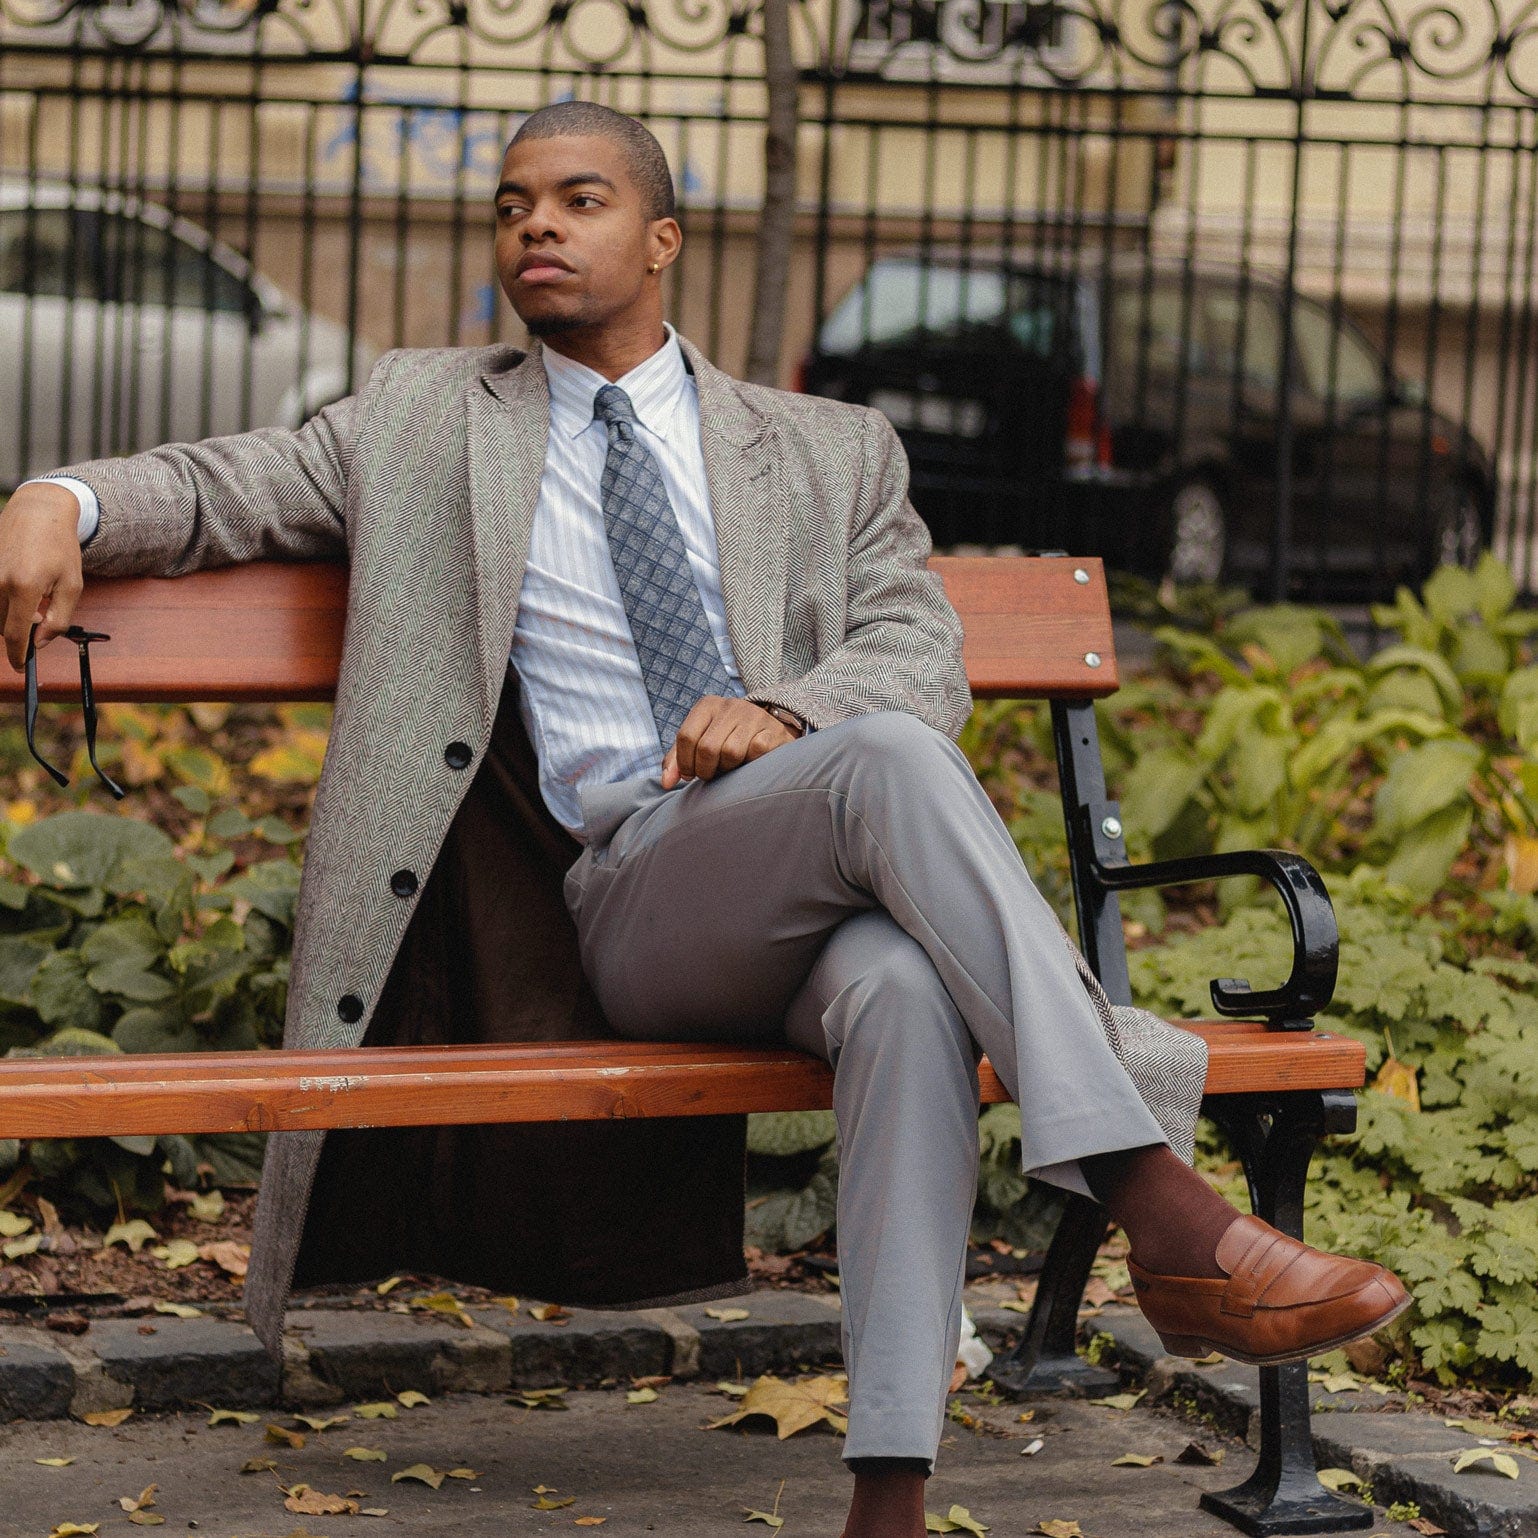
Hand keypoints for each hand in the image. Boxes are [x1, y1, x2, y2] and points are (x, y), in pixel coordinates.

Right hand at [0, 483, 84, 670]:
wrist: (38, 513)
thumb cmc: (60, 548)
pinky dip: (4, 602)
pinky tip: (20, 588)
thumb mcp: (72, 586)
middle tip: (42, 615)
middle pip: (3, 626)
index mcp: (24, 587)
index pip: (15, 634)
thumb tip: (40, 643)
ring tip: (35, 599)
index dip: (18, 656)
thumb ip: (59, 620)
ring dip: (12, 616)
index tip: (22, 667)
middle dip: (22, 630)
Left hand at [661, 696, 799, 788]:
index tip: (691, 774)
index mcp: (708, 705)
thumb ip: (679, 759)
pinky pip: (754, 753)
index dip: (685, 763)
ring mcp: (753, 716)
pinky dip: (749, 764)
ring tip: (731, 766)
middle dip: (706, 770)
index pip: (686, 736)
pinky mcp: (772, 730)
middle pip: (706, 748)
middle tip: (712, 773)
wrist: (770, 731)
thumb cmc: (728, 740)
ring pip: (730, 753)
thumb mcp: (700, 742)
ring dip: (729, 768)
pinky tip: (750, 762)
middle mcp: (730, 706)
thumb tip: (666, 782)